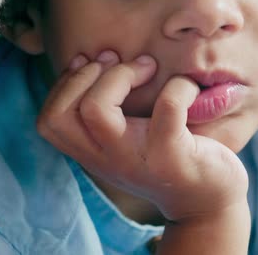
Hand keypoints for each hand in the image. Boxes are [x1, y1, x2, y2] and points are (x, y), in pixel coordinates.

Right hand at [36, 50, 248, 221]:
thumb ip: (112, 113)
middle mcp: (108, 160)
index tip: (94, 65)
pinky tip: (188, 88)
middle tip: (117, 63)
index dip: (64, 84)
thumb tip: (101, 55)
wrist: (208, 203)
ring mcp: (138, 159)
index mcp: (94, 154)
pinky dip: (179, 86)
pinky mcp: (173, 156)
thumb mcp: (131, 139)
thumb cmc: (171, 157)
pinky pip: (167, 107)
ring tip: (148, 68)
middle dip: (83, 76)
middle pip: (59, 117)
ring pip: (96, 111)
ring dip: (120, 76)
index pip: (49, 122)